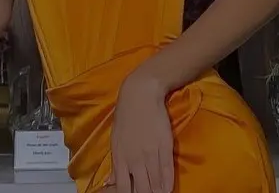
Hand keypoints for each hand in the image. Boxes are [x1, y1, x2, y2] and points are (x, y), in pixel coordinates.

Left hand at [107, 72, 174, 192]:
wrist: (140, 95)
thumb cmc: (126, 116)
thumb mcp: (115, 140)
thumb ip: (116, 164)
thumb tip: (110, 182)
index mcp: (119, 157)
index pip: (122, 187)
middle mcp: (133, 159)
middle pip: (140, 189)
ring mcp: (149, 154)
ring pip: (154, 183)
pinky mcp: (164, 147)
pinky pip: (166, 171)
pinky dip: (167, 184)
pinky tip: (168, 191)